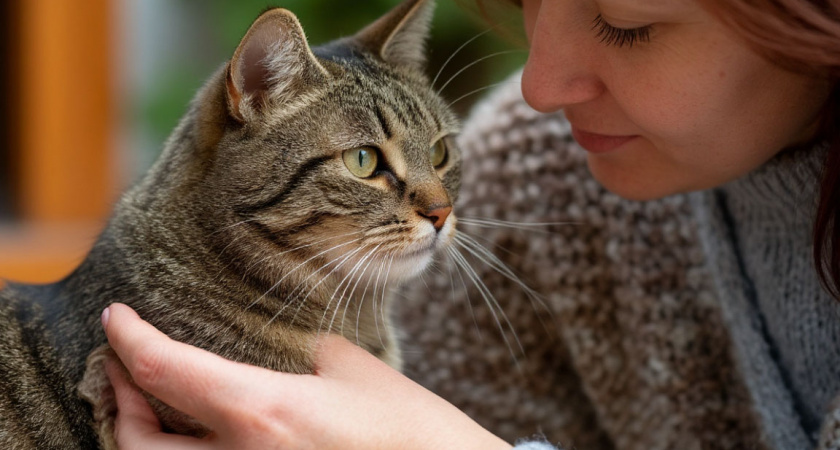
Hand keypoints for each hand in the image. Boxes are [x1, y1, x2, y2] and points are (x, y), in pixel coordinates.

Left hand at [101, 303, 511, 449]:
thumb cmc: (409, 427)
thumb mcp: (354, 369)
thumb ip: (305, 357)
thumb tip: (289, 353)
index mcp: (262, 414)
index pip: (167, 372)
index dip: (129, 340)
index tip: (115, 319)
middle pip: (136, 444)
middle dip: (121, 401)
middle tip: (125, 366)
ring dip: (145, 437)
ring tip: (156, 405)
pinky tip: (203, 434)